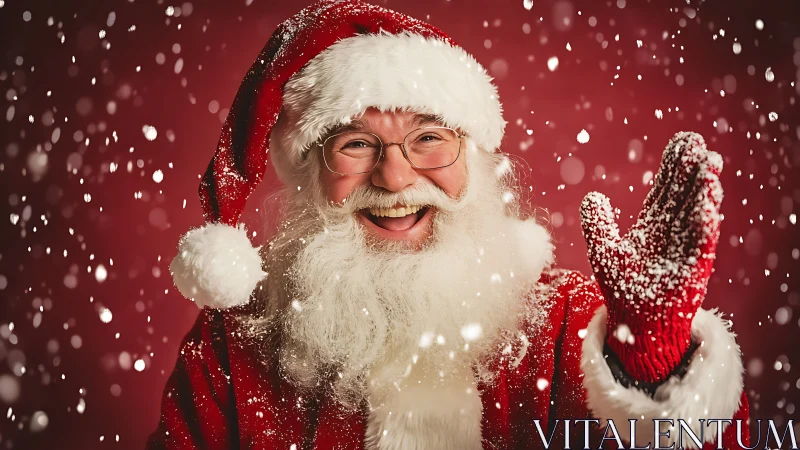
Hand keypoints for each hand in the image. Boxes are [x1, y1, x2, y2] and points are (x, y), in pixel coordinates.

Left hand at [579, 132, 723, 381]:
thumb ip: (598, 224)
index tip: (683, 141)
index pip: (666, 189)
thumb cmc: (623, 290)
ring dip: (704, 190)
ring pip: (697, 214)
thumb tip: (593, 195)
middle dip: (691, 170)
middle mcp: (674, 233)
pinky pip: (701, 245)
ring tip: (709, 165)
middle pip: (684, 195)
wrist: (635, 324)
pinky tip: (709, 204)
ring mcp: (686, 249)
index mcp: (654, 226)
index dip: (674, 166)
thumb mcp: (604, 252)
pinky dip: (705, 225)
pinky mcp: (693, 270)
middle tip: (697, 142)